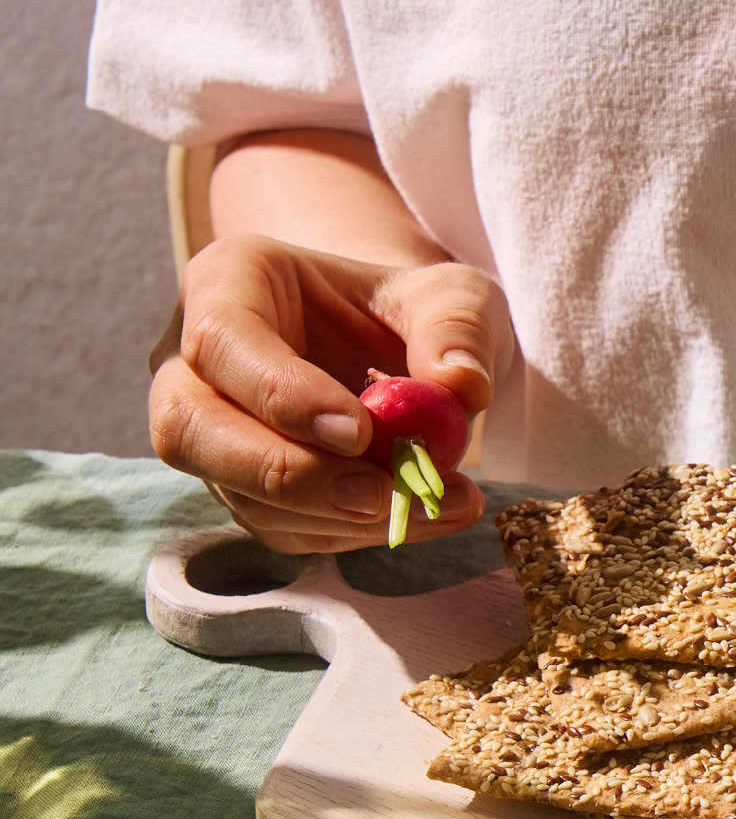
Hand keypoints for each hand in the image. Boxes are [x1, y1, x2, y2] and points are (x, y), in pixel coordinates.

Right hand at [149, 235, 512, 553]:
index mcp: (229, 284)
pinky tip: (423, 517)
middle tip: (379, 495)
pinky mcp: (245, 491)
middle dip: (289, 475)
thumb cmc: (414, 310)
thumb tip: (460, 384)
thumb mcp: (453, 294)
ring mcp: (212, 434)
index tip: (358, 433)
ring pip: (238, 494)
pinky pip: (282, 529)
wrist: (405, 350)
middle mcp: (196, 362)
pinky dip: (354, 534)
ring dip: (337, 517)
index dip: (282, 395)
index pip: (221, 341)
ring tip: (433, 504)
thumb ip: (457, 324)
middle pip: (191, 430)